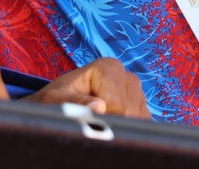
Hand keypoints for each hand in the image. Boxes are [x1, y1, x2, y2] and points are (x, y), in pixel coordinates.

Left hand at [26, 58, 147, 117]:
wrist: (59, 103)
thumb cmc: (56, 99)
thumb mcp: (56, 100)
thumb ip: (76, 102)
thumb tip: (99, 107)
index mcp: (108, 68)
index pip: (117, 106)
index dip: (102, 119)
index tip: (85, 117)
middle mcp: (125, 75)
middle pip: (130, 113)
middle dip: (111, 123)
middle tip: (90, 120)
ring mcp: (135, 91)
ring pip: (139, 120)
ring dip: (120, 127)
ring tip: (98, 120)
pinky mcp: (140, 105)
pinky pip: (142, 124)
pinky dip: (127, 130)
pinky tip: (109, 124)